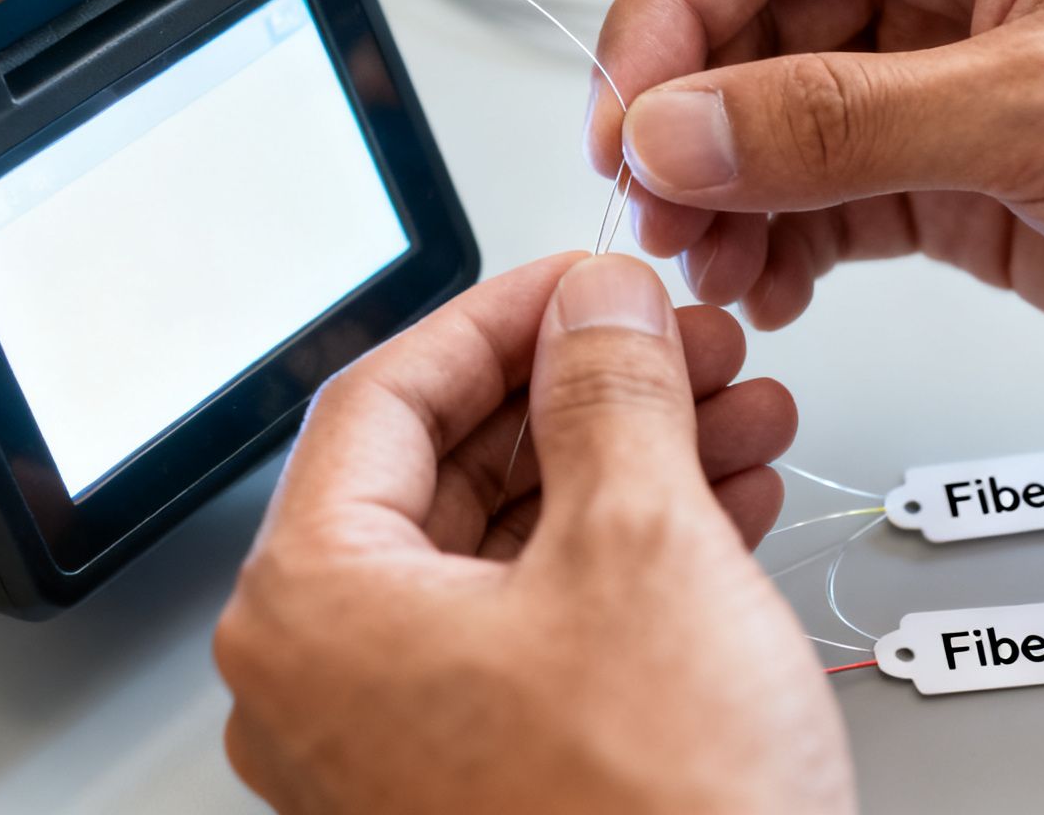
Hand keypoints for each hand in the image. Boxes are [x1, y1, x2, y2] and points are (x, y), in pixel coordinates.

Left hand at [216, 254, 852, 813]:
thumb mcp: (641, 548)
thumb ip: (610, 391)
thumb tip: (598, 306)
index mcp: (310, 608)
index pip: (385, 396)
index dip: (503, 314)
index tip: (587, 278)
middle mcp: (326, 679)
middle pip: (452, 469)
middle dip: (590, 393)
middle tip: (679, 344)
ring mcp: (397, 741)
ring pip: (510, 547)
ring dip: (629, 466)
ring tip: (733, 414)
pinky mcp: (480, 779)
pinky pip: (538, 627)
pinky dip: (628, 557)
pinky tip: (722, 504)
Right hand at [586, 0, 1043, 398]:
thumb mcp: (1041, 108)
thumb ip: (838, 121)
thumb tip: (679, 128)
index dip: (670, 18)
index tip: (625, 116)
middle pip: (752, 28)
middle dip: (692, 123)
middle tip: (654, 207)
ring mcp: (947, 77)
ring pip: (775, 122)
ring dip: (725, 195)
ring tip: (711, 262)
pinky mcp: (956, 172)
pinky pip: (825, 197)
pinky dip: (781, 244)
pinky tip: (772, 283)